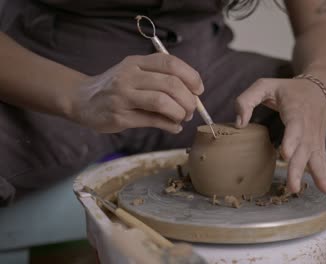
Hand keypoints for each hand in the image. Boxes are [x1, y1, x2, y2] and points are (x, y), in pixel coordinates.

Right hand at [68, 53, 202, 132]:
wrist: (81, 99)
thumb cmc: (116, 87)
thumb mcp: (134, 73)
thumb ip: (160, 80)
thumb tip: (193, 96)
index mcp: (137, 62)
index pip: (170, 63)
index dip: (191, 76)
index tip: (199, 89)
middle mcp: (129, 76)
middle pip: (170, 84)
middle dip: (188, 99)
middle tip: (192, 110)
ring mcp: (123, 96)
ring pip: (162, 101)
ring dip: (179, 112)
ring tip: (182, 118)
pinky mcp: (119, 116)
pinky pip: (152, 120)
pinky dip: (169, 125)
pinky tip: (174, 127)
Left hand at [235, 78, 325, 193]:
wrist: (319, 88)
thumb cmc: (287, 89)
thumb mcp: (264, 85)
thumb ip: (246, 100)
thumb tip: (239, 124)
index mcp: (295, 109)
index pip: (295, 126)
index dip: (291, 140)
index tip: (286, 155)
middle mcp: (308, 125)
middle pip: (304, 147)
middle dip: (298, 167)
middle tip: (293, 186)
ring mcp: (315, 135)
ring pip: (315, 155)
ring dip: (316, 174)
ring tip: (321, 190)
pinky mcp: (319, 143)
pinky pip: (322, 158)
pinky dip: (324, 173)